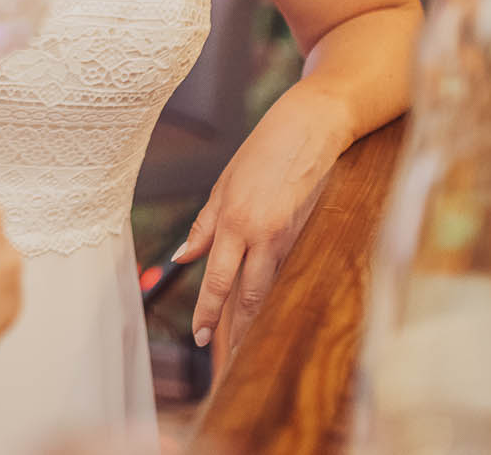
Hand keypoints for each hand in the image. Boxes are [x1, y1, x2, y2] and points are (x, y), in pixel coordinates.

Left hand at [176, 85, 353, 353]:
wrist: (309, 128)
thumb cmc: (262, 152)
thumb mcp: (223, 186)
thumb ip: (204, 227)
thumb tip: (181, 257)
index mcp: (232, 222)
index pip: (216, 280)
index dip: (209, 313)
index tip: (201, 338)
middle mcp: (258, 235)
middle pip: (245, 296)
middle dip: (236, 331)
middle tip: (227, 361)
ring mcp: (286, 237)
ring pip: (268, 289)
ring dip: (256, 320)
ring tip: (246, 348)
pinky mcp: (307, 234)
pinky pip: (287, 273)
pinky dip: (278, 294)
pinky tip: (273, 312)